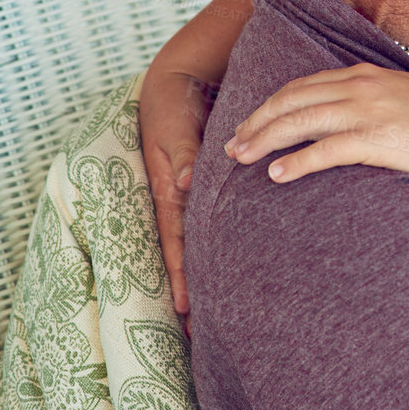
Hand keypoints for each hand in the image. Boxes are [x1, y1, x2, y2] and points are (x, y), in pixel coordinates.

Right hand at [138, 71, 212, 334]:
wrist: (180, 77)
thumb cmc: (173, 102)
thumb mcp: (173, 125)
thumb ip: (182, 153)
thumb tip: (186, 183)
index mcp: (169, 189)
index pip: (176, 240)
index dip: (182, 274)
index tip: (186, 309)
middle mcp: (181, 198)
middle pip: (188, 252)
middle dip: (194, 290)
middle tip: (202, 331)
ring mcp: (193, 194)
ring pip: (201, 242)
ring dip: (209, 274)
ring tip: (216, 314)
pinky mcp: (207, 185)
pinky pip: (212, 221)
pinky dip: (221, 246)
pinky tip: (239, 266)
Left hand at [226, 63, 408, 191]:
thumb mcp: (406, 100)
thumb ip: (372, 99)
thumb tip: (342, 115)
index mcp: (369, 74)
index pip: (305, 84)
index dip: (271, 104)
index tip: (250, 124)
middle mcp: (365, 86)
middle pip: (294, 99)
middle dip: (257, 121)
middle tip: (232, 145)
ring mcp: (371, 111)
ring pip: (301, 120)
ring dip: (264, 139)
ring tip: (241, 158)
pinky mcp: (379, 140)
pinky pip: (325, 150)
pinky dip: (296, 162)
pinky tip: (276, 174)